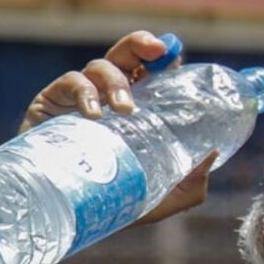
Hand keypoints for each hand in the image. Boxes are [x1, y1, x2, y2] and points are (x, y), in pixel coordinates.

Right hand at [22, 31, 212, 222]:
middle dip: (141, 44)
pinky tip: (94, 116)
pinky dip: (84, 93)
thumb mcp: (161, 197)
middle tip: (157, 51)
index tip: (174, 56)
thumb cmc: (113, 203)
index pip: (151, 71)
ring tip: (125, 110)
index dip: (163, 57)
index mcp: (135, 107)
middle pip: (126, 55)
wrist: (64, 218)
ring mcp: (78, 98)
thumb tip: (213, 153)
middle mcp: (108, 96)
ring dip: (116, 82)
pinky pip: (69, 83)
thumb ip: (191, 182)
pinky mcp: (50, 103)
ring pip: (99, 66)